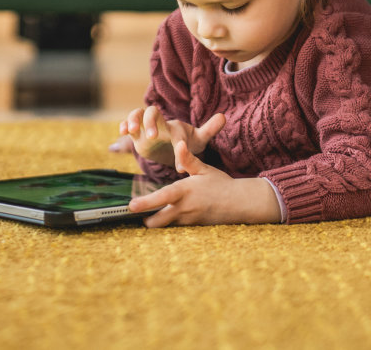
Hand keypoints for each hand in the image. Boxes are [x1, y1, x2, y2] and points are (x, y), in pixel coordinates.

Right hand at [118, 105, 224, 165]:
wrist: (173, 144)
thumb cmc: (187, 140)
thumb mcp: (200, 138)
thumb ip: (210, 129)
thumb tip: (223, 116)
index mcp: (176, 128)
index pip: (176, 132)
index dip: (178, 145)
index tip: (180, 163)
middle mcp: (161, 123)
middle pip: (153, 113)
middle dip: (151, 122)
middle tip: (153, 137)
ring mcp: (147, 127)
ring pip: (137, 114)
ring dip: (133, 119)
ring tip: (129, 129)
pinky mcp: (137, 133)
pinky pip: (128, 124)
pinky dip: (124, 125)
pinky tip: (121, 132)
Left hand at [128, 140, 282, 226]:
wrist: (239, 203)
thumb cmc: (220, 183)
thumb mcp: (204, 169)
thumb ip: (188, 159)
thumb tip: (179, 144)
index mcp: (185, 191)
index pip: (161, 198)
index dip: (145, 203)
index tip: (131, 206)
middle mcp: (184, 208)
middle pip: (158, 220)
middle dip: (146, 219)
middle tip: (137, 213)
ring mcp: (188, 220)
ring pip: (165, 225)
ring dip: (156, 221)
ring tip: (147, 216)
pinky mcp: (192, 227)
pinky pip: (175, 227)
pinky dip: (169, 222)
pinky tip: (165, 217)